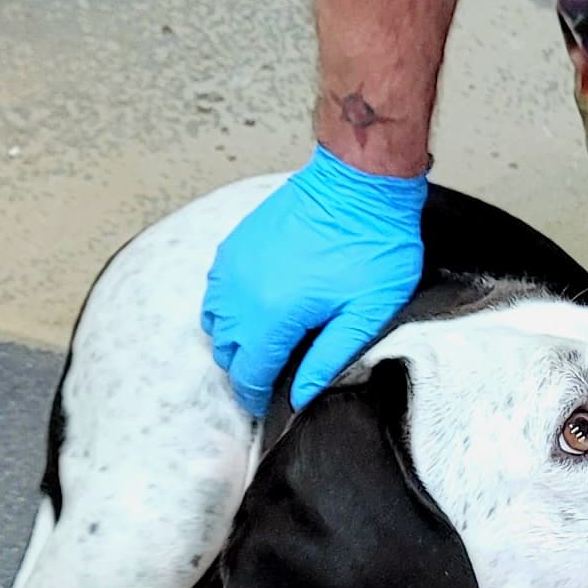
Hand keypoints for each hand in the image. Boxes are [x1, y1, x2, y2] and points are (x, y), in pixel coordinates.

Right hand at [201, 147, 427, 416]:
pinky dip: (230, 307)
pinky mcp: (235, 244)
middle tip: (275, 374)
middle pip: (226, 352)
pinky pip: (216, 290)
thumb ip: (330, 359)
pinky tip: (260, 306)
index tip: (270, 405)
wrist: (359, 182)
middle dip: (246, 369)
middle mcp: (240, 292)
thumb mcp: (367, 313)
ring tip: (269, 342)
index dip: (257, 397)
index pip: (248, 374)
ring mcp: (233, 265)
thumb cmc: (372, 244)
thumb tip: (302, 396)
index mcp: (272, 315)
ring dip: (235, 339)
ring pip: (215, 322)